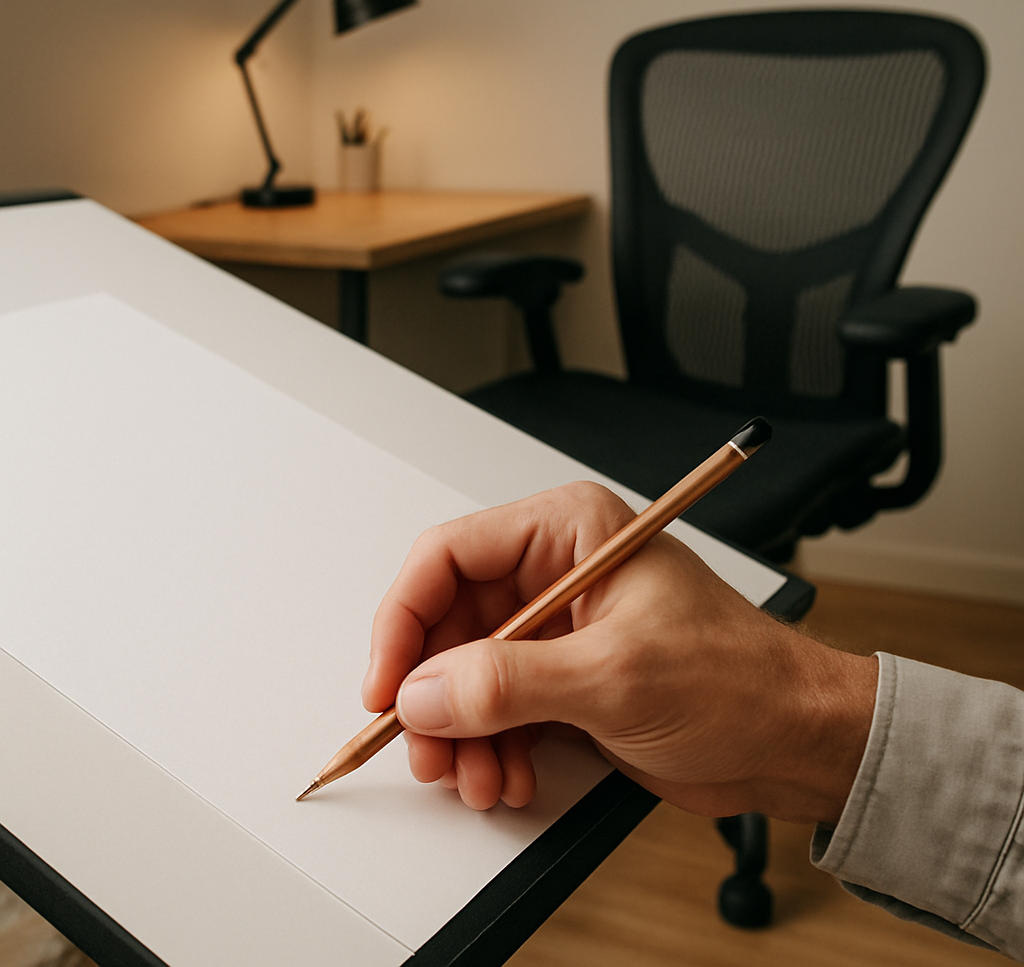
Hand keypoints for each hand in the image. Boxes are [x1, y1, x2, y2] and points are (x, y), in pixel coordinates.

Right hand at [361, 482, 876, 820]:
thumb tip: (424, 692)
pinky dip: (490, 746)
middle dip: (434, 692)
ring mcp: (556, 628)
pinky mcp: (562, 676)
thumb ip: (510, 683)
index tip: (388, 682)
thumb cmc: (740, 679)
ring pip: (465, 672)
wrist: (792, 740)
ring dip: (460, 731)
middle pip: (449, 621)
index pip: (450, 555)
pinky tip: (508, 774)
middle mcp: (555, 572)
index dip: (406, 618)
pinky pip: (495, 707)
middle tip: (429, 746)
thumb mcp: (616, 677)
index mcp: (569, 533)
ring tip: (478, 774)